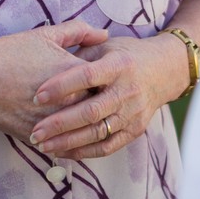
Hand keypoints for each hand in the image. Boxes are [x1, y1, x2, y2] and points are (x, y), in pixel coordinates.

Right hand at [0, 20, 107, 139]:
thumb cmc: (9, 54)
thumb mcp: (44, 35)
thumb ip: (78, 31)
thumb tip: (104, 35)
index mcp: (77, 75)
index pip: (108, 83)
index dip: (109, 82)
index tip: (109, 81)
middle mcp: (71, 102)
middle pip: (101, 108)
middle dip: (103, 106)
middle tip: (106, 103)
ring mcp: (57, 124)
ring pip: (86, 132)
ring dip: (92, 129)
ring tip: (93, 122)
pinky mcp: (42, 140)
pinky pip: (67, 147)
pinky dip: (74, 145)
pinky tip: (77, 139)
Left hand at [28, 34, 183, 159]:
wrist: (164, 71)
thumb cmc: (126, 55)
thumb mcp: (105, 46)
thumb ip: (78, 54)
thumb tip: (47, 66)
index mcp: (118, 66)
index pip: (87, 76)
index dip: (61, 87)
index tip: (36, 96)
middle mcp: (128, 91)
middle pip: (90, 111)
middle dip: (59, 124)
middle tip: (35, 132)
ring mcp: (133, 113)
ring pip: (97, 133)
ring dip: (67, 142)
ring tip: (42, 145)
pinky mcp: (135, 130)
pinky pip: (107, 146)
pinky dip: (84, 152)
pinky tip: (62, 152)